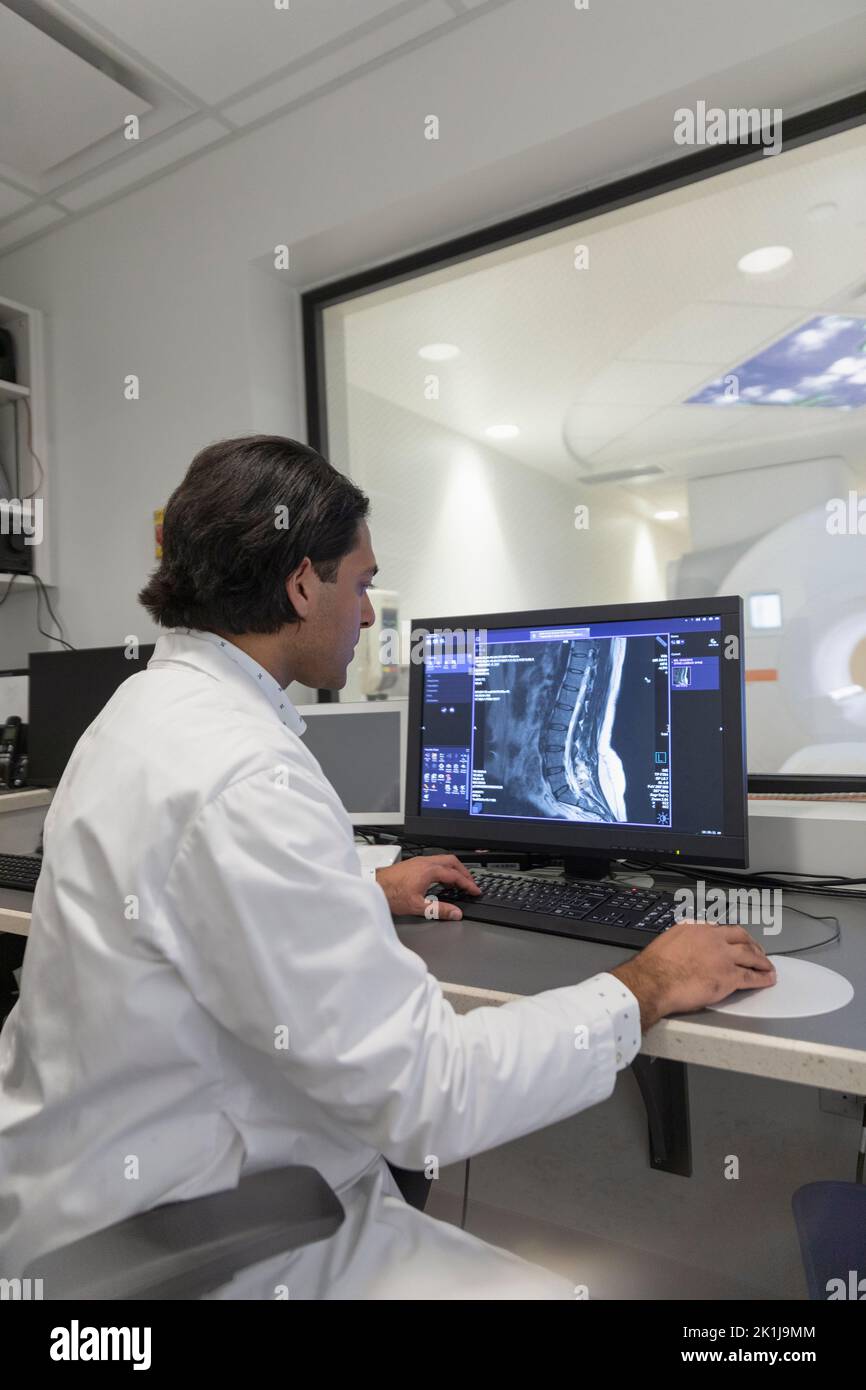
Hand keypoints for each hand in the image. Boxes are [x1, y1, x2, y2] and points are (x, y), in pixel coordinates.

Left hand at [375, 855, 481, 919]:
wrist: (373, 886)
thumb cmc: (391, 894)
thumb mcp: (418, 906)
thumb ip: (439, 910)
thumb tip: (456, 913)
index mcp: (429, 870)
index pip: (455, 875)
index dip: (467, 883)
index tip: (475, 890)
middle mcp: (425, 862)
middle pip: (452, 861)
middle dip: (463, 872)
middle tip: (470, 883)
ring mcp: (418, 861)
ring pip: (442, 859)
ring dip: (453, 869)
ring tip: (458, 881)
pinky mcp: (413, 864)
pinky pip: (434, 862)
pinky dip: (443, 869)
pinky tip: (440, 879)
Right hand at [610, 921, 776, 1029]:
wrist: (655, 981)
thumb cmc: (655, 966)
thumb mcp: (668, 940)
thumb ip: (683, 940)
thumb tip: (687, 945)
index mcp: (698, 928)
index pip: (722, 929)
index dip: (732, 937)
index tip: (736, 941)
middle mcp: (714, 939)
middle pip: (741, 938)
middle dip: (753, 944)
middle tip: (758, 951)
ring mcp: (724, 957)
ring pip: (751, 955)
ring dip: (762, 961)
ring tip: (768, 967)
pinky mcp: (729, 976)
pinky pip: (751, 977)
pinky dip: (762, 978)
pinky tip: (767, 980)